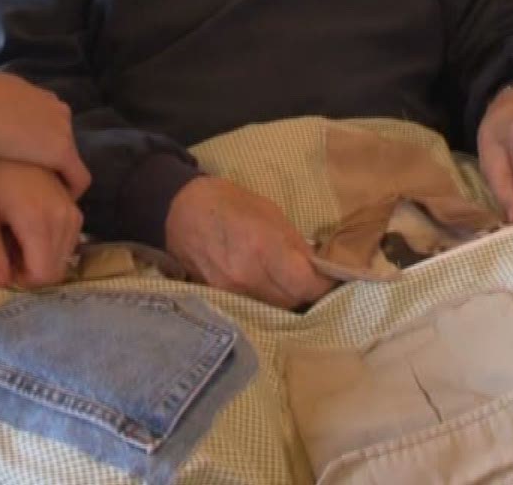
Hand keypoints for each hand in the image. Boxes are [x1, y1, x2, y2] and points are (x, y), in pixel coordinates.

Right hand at [0, 74, 89, 196]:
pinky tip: (56, 202)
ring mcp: (63, 130)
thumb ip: (3, 98)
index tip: (28, 153)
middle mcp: (57, 109)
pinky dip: (71, 190)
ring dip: (58, 172)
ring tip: (43, 190)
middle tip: (34, 174)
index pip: (51, 119)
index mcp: (40, 96)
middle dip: (50, 153)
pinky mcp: (63, 152)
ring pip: (70, 156)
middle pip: (62, 136)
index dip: (41, 138)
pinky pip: (78, 177)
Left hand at [0, 156, 83, 289]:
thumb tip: (1, 284)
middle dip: (31, 269)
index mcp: (39, 222)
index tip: (2, 262)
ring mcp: (73, 209)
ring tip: (15, 234)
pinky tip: (28, 224)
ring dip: (42, 255)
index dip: (22, 279)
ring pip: (65, 255)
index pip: (44, 275)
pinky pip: (70, 237)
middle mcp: (64, 218)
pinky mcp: (74, 202)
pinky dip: (51, 241)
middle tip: (6, 248)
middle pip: (56, 268)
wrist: (2, 130)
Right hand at [164, 177, 335, 308]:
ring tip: (289, 284)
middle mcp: (247, 277)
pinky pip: (252, 308)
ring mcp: (230, 292)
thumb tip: (318, 268)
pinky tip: (266, 288)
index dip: (325, 286)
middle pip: (292, 303)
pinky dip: (264, 302)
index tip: (332, 279)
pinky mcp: (217, 299)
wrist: (180, 210)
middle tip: (310, 280)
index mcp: (264, 248)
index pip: (308, 286)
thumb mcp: (270, 213)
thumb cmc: (229, 203)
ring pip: (273, 310)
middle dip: (306, 294)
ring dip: (286, 300)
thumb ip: (296, 244)